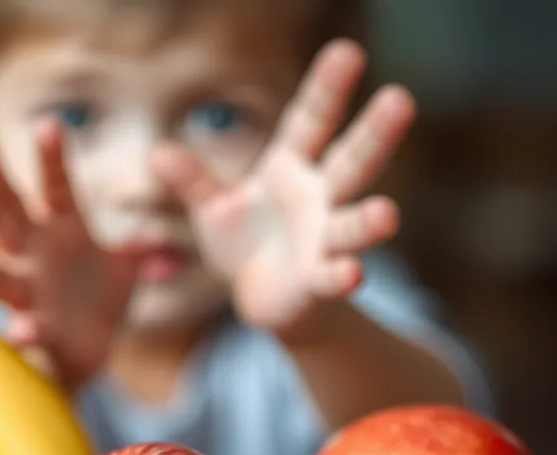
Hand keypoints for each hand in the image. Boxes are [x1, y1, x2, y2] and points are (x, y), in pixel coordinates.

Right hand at [0, 118, 140, 391]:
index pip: (54, 187)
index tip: (48, 123)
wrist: (89, 351)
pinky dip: (23, 333)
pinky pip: (26, 333)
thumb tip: (153, 232)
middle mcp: (35, 257)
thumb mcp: (125, 266)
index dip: (50, 158)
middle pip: (4, 218)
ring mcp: (30, 295)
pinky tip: (20, 331)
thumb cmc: (98, 298)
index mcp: (60, 230)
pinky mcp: (38, 334)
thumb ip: (135, 244)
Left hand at [151, 39, 414, 344]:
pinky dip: (341, 276)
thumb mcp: (214, 208)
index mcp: (291, 168)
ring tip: (387, 214)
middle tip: (400, 100)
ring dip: (370, 220)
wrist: (265, 300)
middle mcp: (319, 197)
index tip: (347, 52)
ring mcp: (325, 239)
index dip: (328, 88)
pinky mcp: (319, 280)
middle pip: (351, 160)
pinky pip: (332, 276)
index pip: (312, 120)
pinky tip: (353, 274)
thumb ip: (192, 181)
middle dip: (374, 133)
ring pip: (352, 223)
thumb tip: (156, 153)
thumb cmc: (246, 243)